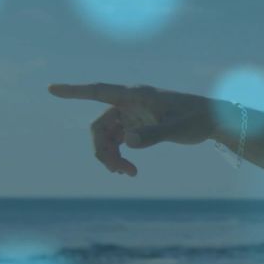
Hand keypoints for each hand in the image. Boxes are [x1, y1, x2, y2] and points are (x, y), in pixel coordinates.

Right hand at [48, 82, 219, 176]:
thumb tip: (128, 142)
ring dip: (112, 157)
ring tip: (129, 174)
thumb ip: (154, 134)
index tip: (52, 89)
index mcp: (135, 95)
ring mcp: (132, 116)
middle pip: (100, 127)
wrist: (211, 121)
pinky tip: (130, 170)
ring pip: (107, 137)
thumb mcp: (178, 128)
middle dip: (104, 151)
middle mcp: (129, 103)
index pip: (99, 91)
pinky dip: (119, 156)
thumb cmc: (197, 119)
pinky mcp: (137, 126)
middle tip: (120, 172)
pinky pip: (118, 142)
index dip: (75, 91)